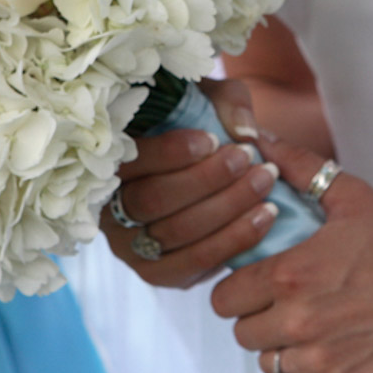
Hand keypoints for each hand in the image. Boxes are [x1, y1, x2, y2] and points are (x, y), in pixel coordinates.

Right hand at [101, 78, 280, 286]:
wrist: (204, 175)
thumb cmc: (199, 128)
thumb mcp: (209, 100)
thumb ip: (227, 102)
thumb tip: (244, 132)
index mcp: (107, 163)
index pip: (128, 161)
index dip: (170, 153)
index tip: (212, 139)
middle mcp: (108, 209)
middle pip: (153, 200)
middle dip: (206, 179)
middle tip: (247, 157)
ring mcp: (130, 247)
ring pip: (177, 232)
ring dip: (228, 206)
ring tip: (265, 181)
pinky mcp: (160, 272)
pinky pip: (195, 262)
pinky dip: (235, 239)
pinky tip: (265, 215)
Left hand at [212, 133, 372, 372]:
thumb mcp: (350, 197)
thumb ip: (298, 169)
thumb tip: (256, 140)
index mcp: (290, 274)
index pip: (224, 298)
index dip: (237, 292)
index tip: (255, 288)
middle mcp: (299, 320)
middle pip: (243, 335)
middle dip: (258, 321)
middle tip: (283, 310)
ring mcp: (324, 360)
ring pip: (270, 367)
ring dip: (282, 354)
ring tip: (307, 337)